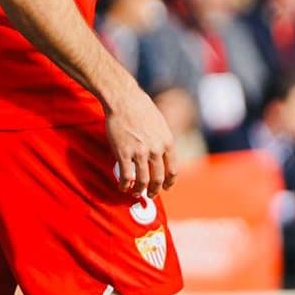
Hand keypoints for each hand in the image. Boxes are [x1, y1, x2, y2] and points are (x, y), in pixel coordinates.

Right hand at [104, 80, 176, 196]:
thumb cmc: (140, 107)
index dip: (169, 182)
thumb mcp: (159, 123)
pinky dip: (124, 185)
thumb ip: (160, 139)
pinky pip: (126, 176)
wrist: (124, 99)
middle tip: (150, 195)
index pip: (173, 169)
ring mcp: (140, 152)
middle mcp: (156, 150)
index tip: (166, 187)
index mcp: (167, 142)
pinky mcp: (124, 153)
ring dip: (139, 190)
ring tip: (135, 193)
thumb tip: (158, 152)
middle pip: (158, 178)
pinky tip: (122, 186)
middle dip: (154, 190)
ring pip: (143, 180)